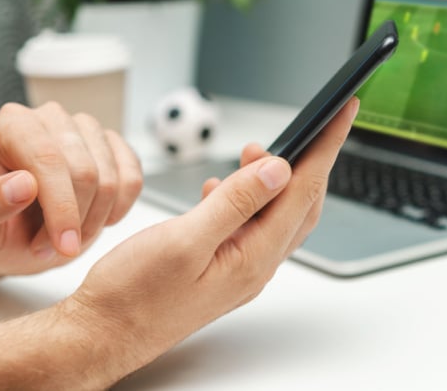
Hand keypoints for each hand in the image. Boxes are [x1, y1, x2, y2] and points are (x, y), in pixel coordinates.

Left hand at [0, 102, 143, 278]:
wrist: (21, 236)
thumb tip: (22, 184)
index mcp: (11, 125)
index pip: (48, 158)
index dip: (61, 207)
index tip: (63, 246)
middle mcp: (50, 118)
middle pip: (84, 171)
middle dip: (75, 220)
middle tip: (53, 247)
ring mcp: (86, 129)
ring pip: (111, 178)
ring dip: (94, 220)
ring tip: (66, 237)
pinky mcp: (113, 145)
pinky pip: (133, 178)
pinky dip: (119, 209)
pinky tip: (96, 219)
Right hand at [66, 97, 358, 373]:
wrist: (103, 334)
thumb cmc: (134, 296)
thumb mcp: (184, 241)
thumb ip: (235, 204)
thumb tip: (279, 170)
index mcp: (254, 258)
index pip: (303, 191)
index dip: (326, 147)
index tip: (343, 112)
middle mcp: (254, 265)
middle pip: (299, 203)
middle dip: (305, 160)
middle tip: (304, 127)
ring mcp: (239, 268)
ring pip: (274, 214)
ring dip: (271, 179)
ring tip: (250, 152)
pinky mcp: (221, 267)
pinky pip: (248, 226)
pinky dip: (245, 198)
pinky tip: (223, 189)